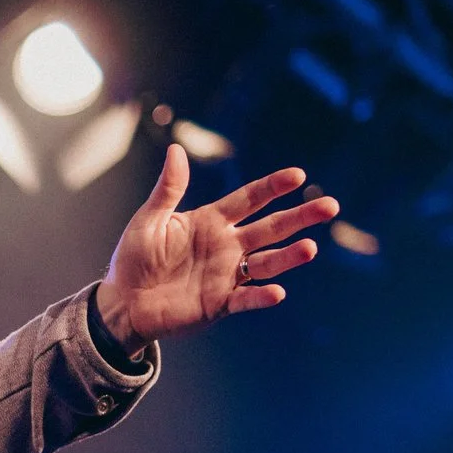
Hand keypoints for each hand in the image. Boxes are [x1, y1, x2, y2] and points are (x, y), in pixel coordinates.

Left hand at [94, 145, 341, 351]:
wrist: (123, 303)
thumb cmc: (134, 260)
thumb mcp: (148, 220)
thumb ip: (168, 189)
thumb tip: (176, 149)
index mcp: (211, 221)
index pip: (249, 200)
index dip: (273, 187)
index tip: (298, 176)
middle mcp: (226, 246)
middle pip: (270, 228)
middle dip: (299, 218)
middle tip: (329, 206)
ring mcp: (226, 275)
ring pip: (266, 263)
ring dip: (288, 257)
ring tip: (311, 248)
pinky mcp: (220, 303)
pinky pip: (246, 299)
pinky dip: (261, 297)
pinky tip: (277, 292)